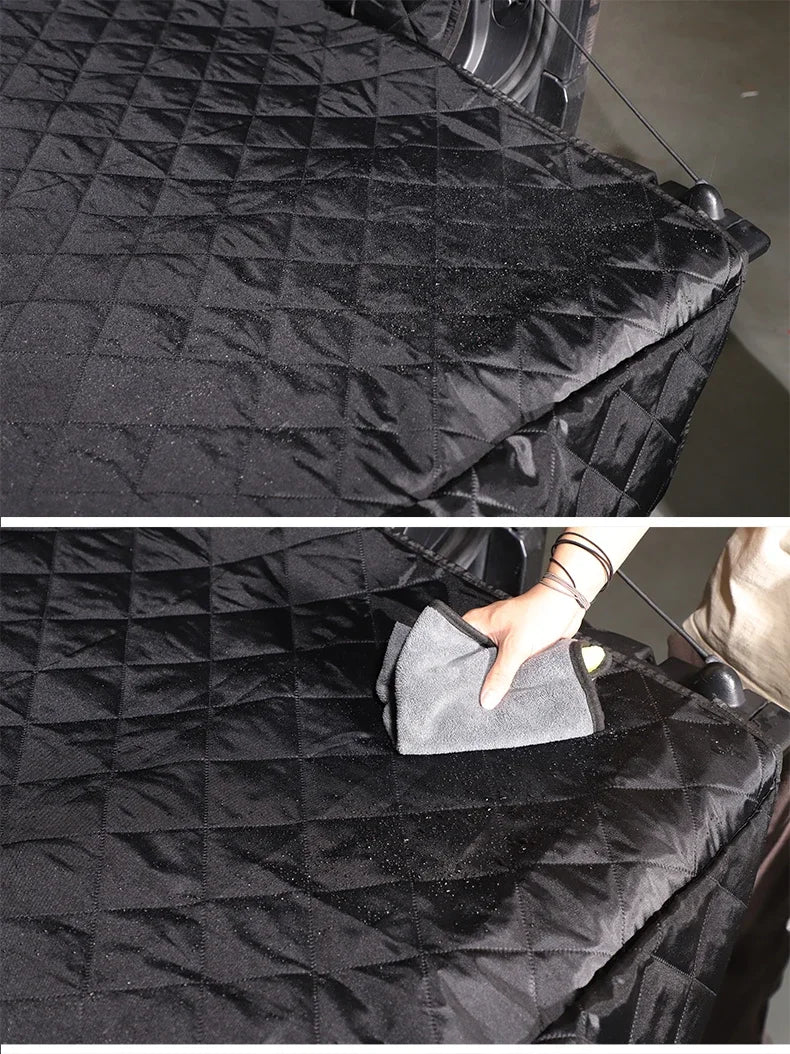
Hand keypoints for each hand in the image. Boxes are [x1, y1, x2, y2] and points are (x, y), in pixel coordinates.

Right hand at [464, 585, 584, 709]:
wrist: (566, 606)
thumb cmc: (539, 612)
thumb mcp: (517, 647)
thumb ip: (501, 674)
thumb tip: (487, 698)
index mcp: (476, 623)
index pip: (457, 649)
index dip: (456, 669)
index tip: (457, 689)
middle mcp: (485, 630)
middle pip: (474, 660)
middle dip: (478, 677)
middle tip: (476, 697)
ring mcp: (501, 639)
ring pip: (491, 664)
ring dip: (495, 677)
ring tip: (493, 695)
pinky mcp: (516, 646)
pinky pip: (507, 665)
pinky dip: (508, 675)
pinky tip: (508, 687)